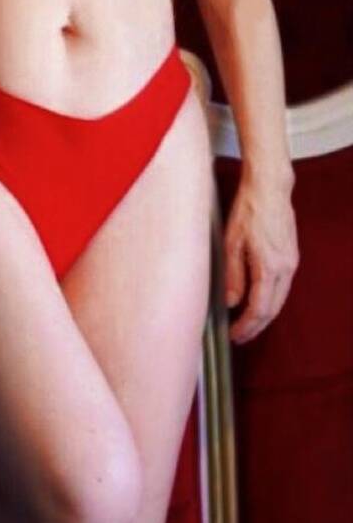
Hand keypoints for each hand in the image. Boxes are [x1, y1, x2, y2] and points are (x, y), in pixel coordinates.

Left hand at [222, 170, 299, 343]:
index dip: (246, 327)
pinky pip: (282, 286)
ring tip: (246, 323)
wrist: (270, 186)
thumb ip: (232, 275)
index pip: (259, 309)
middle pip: (273, 309)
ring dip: (264, 314)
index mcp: (270, 267)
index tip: (234, 335)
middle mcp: (286, 268)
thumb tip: (231, 301)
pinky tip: (258, 299)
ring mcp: (291, 261)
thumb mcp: (232, 242)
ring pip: (279, 299)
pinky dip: (270, 299)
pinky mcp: (291, 255)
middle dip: (256, 327)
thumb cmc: (249, 208)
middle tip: (239, 336)